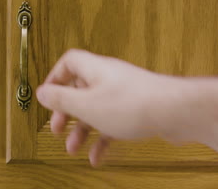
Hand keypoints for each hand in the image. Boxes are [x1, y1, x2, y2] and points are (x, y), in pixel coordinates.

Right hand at [36, 49, 183, 165]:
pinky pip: (112, 123)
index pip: (68, 63)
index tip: (47, 97)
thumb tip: (41, 92)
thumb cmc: (134, 104)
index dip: (54, 78)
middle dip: (66, 112)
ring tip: (73, 148)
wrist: (176, 112)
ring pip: (95, 110)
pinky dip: (102, 139)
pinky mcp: (136, 109)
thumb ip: (61, 99)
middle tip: (57, 128)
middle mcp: (108, 78)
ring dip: (82, 130)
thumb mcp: (87, 105)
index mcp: (94, 70)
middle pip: (79, 90)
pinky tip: (98, 156)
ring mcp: (123, 94)